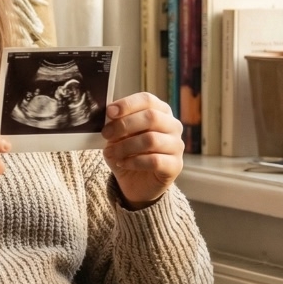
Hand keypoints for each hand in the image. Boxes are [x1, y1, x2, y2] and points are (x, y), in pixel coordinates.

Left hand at [101, 93, 183, 208]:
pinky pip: (154, 160)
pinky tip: (122, 163)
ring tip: (111, 153)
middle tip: (106, 134)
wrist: (137, 183)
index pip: (147, 100)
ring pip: (151, 139)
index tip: (109, 112)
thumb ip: (115, 124)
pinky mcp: (175, 165)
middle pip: (151, 117)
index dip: (127, 104)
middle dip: (124, 125)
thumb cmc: (128, 153)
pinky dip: (134, 161)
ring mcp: (176, 145)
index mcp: (160, 111)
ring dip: (126, 146)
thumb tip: (108, 115)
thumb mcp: (117, 136)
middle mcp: (172, 125)